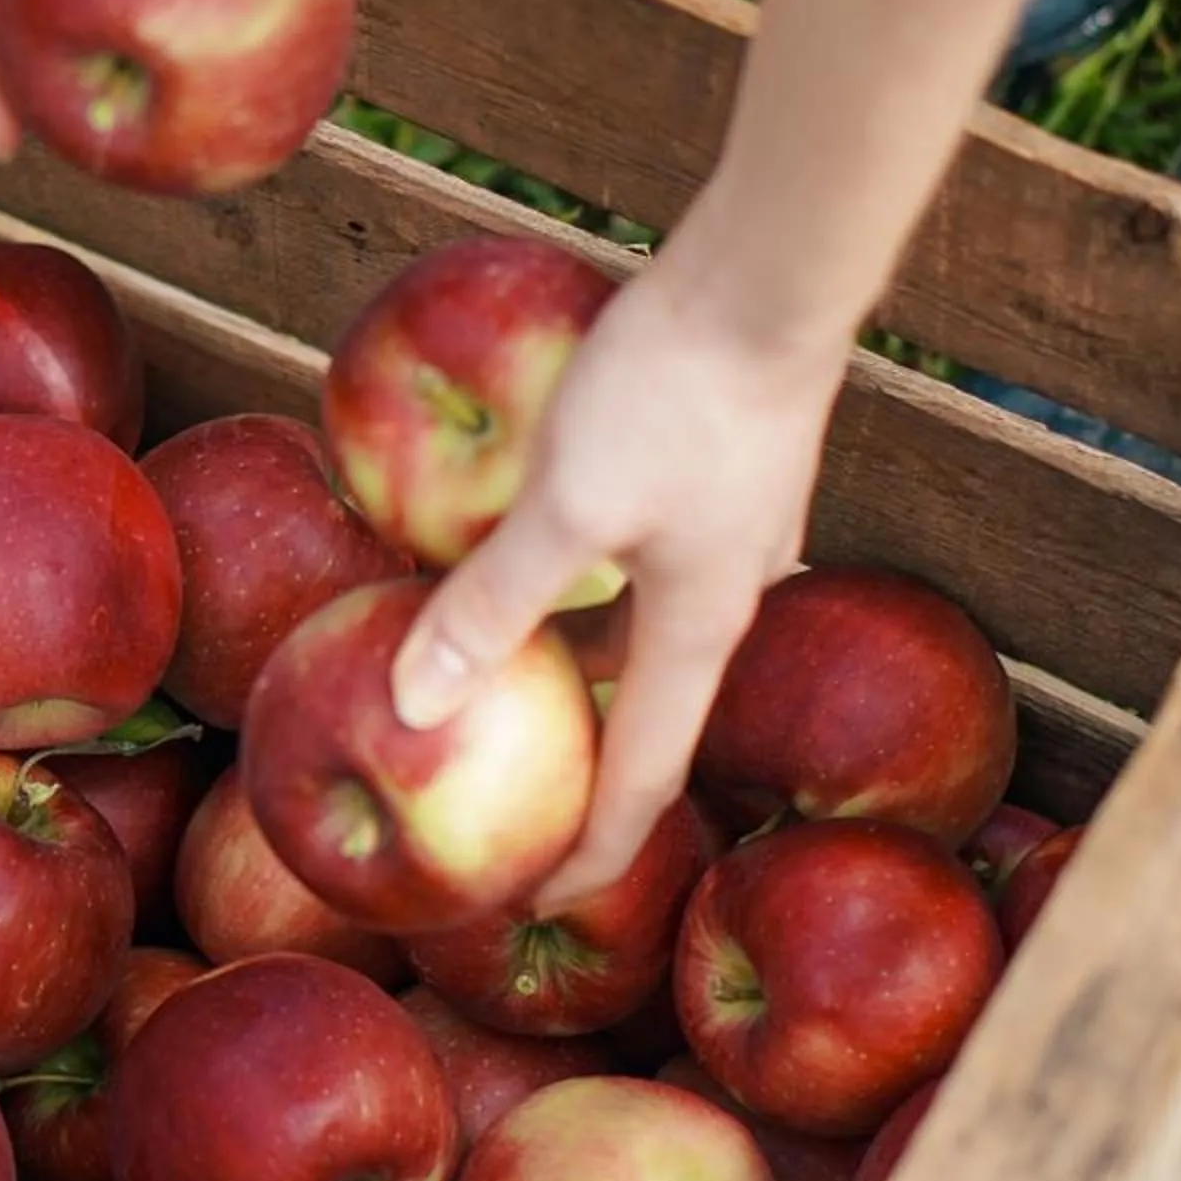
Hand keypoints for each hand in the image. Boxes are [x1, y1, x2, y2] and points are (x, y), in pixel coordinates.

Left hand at [390, 251, 850, 908]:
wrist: (771, 276)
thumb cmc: (672, 392)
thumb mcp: (567, 507)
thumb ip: (491, 604)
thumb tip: (410, 705)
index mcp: (697, 634)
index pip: (641, 785)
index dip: (588, 856)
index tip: (531, 903)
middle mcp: (725, 602)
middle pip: (646, 719)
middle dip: (579, 777)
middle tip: (505, 815)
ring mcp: (729, 541)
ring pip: (643, 642)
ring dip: (580, 682)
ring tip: (506, 702)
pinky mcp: (717, 483)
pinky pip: (643, 579)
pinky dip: (587, 605)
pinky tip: (535, 573)